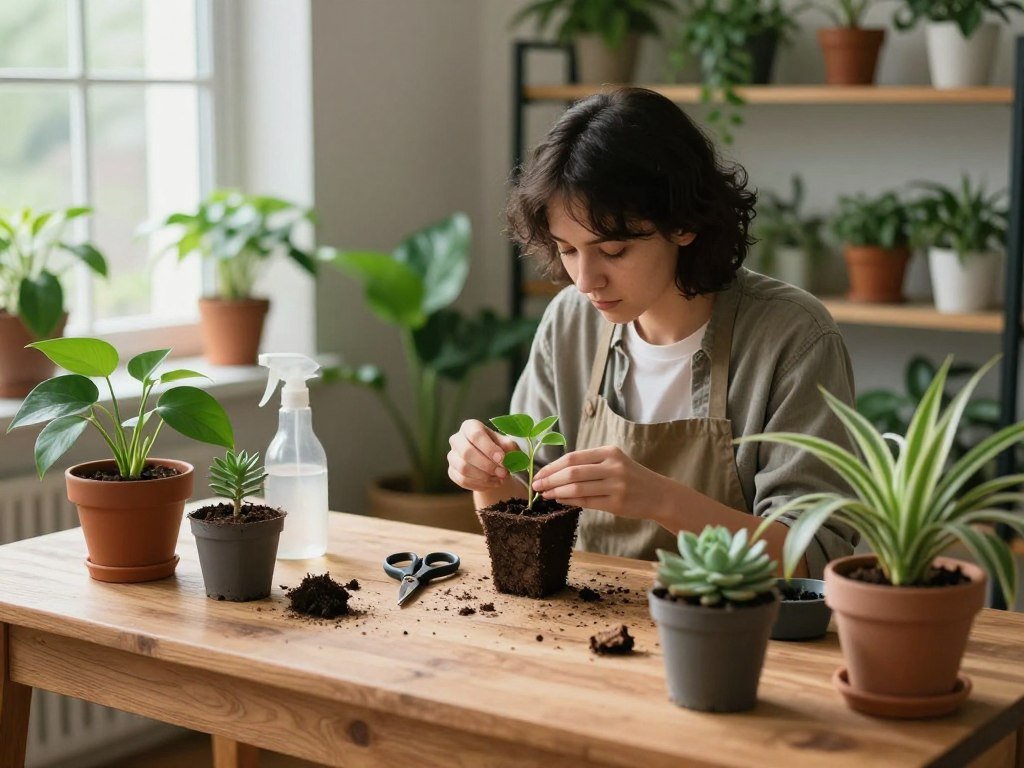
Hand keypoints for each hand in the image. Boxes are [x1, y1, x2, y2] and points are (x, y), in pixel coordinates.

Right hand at [447, 420, 520, 491]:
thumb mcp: (507, 444)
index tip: (501, 458)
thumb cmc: (499, 448)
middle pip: (466, 452)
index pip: (475, 435)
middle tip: (503, 472)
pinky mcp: (452, 471)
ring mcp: (452, 456)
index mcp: (470, 426)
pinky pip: (463, 480)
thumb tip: (506, 457)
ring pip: (464, 469)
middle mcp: (457, 439)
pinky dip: (480, 484)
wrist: (492, 463)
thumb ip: (509, 447)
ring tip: (500, 479)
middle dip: (487, 465)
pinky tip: (492, 483)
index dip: (489, 448)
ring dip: (484, 477)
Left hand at [531, 445, 668, 520]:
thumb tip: (556, 471)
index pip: (574, 457)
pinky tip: (560, 501)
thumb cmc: (631, 477)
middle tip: (536, 486)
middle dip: (550, 479)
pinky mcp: (617, 503)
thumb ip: (590, 464)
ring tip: (545, 494)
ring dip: (557, 492)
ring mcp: (616, 485)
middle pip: (573, 472)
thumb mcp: (614, 462)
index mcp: (610, 452)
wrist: (658, 494)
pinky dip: (570, 501)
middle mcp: (613, 467)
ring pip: (578, 488)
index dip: (553, 466)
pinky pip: (587, 502)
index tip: (539, 473)